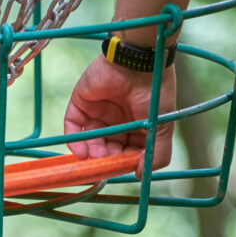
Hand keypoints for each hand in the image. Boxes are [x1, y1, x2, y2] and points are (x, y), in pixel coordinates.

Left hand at [64, 55, 175, 176]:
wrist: (138, 62)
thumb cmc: (155, 93)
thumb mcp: (162, 127)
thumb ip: (157, 153)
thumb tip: (140, 174)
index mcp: (138, 126)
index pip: (127, 152)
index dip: (123, 163)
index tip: (122, 170)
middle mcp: (118, 120)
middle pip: (107, 148)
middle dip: (106, 159)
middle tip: (105, 165)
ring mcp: (98, 112)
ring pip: (90, 140)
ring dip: (91, 153)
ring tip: (95, 157)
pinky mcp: (81, 102)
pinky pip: (73, 126)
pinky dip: (74, 140)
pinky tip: (81, 152)